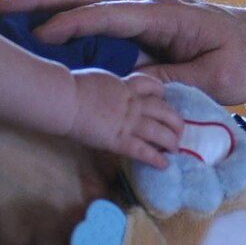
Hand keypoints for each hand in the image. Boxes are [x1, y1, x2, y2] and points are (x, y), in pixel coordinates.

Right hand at [0, 0, 245, 106]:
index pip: (112, 15)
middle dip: (43, 0)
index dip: (75, 24)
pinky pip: (97, 16)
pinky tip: (34, 27)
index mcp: (166, 16)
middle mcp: (149, 7)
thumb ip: (175, 83)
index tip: (40, 35)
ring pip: (87, 1)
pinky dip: (64, 15)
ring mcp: (143, 13)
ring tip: (3, 12)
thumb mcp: (217, 79)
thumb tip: (133, 89)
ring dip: (46, 4)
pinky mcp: (142, 24)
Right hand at [69, 69, 184, 166]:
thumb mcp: (98, 80)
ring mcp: (128, 122)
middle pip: (163, 110)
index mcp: (125, 86)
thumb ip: (108, 87)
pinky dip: (156, 158)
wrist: (66, 100)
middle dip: (174, 120)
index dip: (160, 93)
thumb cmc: (73, 88)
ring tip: (176, 148)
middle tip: (179, 129)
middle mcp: (132, 104)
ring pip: (159, 131)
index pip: (150, 86)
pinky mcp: (120, 140)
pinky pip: (143, 151)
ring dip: (171, 141)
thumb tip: (106, 90)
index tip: (164, 99)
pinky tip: (164, 164)